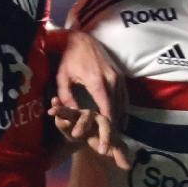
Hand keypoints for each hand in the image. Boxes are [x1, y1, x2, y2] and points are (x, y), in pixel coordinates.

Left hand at [51, 29, 129, 169]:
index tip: (105, 142)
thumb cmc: (69, 59)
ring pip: (123, 105)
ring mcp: (118, 78)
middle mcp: (112, 80)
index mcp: (97, 82)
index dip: (107, 128)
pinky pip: (125, 97)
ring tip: (116, 139)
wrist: (82, 39)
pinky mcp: (120, 76)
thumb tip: (73, 115)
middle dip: (114, 130)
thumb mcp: (63, 78)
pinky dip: (123, 111)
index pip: (106, 110)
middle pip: (117, 110)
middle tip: (111, 147)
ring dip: (120, 122)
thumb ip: (67, 98)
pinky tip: (121, 122)